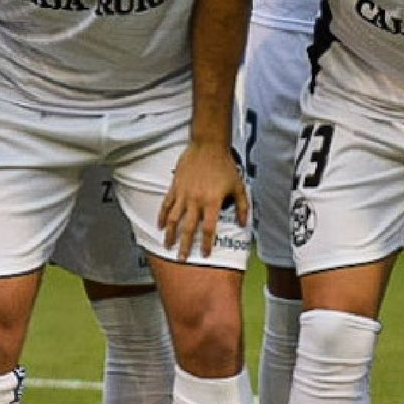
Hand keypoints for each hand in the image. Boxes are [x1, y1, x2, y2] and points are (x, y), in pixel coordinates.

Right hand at [158, 137, 248, 257]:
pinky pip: (166, 204)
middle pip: (188, 228)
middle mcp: (196, 200)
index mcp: (212, 202)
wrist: (208, 145)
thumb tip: (242, 224)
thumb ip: (242, 207)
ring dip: (170, 234)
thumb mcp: (239, 186)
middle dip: (185, 245)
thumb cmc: (225, 165)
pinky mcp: (175, 186)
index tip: (204, 254)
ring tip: (168, 246)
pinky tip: (160, 226)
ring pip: (174, 219)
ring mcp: (183, 194)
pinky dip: (162, 216)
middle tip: (182, 258)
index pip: (208, 229)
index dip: (206, 243)